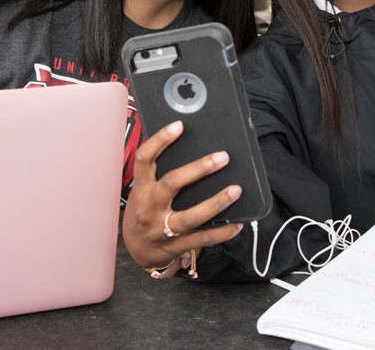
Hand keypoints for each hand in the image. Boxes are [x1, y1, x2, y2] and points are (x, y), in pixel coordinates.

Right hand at [122, 120, 243, 270]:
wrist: (136, 248)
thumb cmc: (145, 210)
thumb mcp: (144, 189)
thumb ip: (160, 172)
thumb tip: (189, 145)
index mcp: (141, 188)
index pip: (144, 159)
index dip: (159, 141)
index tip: (179, 125)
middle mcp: (150, 207)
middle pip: (171, 184)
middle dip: (197, 169)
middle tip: (222, 157)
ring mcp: (162, 228)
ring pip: (189, 216)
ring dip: (215, 203)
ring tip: (236, 190)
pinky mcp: (176, 245)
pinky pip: (201, 239)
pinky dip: (221, 232)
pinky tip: (237, 223)